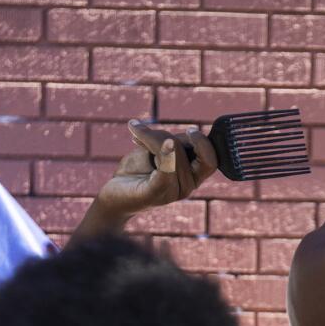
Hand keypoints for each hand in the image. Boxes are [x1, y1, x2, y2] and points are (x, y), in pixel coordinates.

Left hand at [88, 120, 218, 226]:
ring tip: (135, 133)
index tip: (191, 130)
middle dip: (166, 135)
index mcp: (193, 177)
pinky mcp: (155, 193)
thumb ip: (175, 142)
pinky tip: (163, 142)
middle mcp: (187, 187)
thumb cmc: (137, 170)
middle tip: (141, 130)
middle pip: (189, 148)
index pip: (211, 159)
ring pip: (174, 151)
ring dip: (150, 136)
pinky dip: (166, 152)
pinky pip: (167, 169)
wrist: (113, 195)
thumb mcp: (158, 151)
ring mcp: (173, 192)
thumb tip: (190, 133)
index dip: (204, 143)